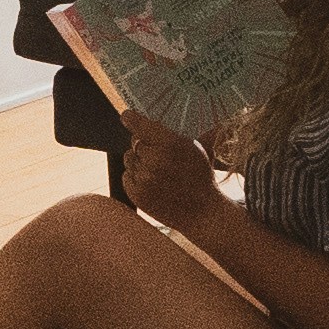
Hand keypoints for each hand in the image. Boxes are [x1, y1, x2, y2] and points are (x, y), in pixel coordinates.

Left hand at [116, 111, 228, 229]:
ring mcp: (144, 179)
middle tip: (159, 155)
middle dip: (145, 146)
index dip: (131, 118)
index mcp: (171, 144)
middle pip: (135, 142)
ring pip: (129, 158)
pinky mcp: (137, 194)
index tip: (127, 115)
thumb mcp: (197, 149)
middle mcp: (155, 160)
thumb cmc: (201, 178)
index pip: (141, 125)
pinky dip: (135, 177)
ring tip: (158, 171)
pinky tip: (152, 182)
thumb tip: (161, 119)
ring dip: (139, 161)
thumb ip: (176, 134)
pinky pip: (126, 175)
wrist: (202, 212)